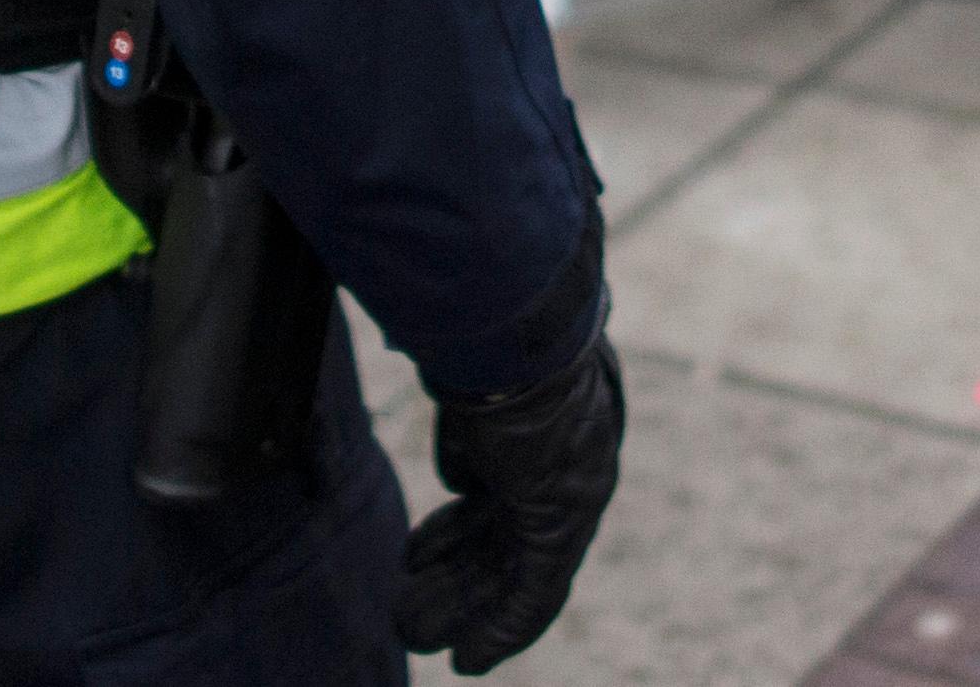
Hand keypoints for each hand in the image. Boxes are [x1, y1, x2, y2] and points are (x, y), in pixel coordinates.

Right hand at [394, 330, 623, 672]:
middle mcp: (570, 468)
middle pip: (504, 541)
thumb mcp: (473, 392)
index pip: (503, 498)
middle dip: (453, 579)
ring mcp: (570, 494)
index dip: (455, 533)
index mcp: (550, 430)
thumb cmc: (482, 336)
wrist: (508, 325)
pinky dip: (503, 631)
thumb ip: (471, 442)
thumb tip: (461, 481)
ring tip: (414, 635)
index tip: (416, 558)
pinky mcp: (562, 520)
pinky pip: (536, 592)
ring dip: (462, 610)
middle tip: (409, 610)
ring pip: (512, 573)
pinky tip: (469, 660)